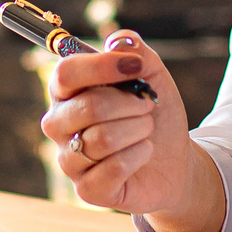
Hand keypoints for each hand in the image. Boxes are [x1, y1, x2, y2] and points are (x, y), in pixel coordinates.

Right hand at [41, 34, 216, 231]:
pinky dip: (138, 156)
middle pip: (87, 107)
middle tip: (148, 106)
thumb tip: (120, 40)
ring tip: (146, 130)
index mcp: (66, 92)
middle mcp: (59, 125)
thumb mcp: (153, 77)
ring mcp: (69, 160)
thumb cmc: (153, 115)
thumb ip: (137, 53)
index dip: (102, 67)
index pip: (65, 73)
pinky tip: (143, 153)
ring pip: (101, 139)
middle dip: (130, 104)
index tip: (136, 67)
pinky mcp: (86, 190)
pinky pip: (111, 169)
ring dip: (138, 130)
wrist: (172, 160)